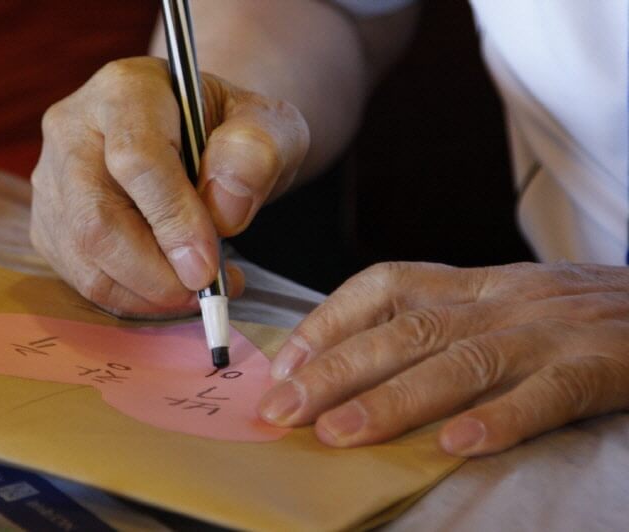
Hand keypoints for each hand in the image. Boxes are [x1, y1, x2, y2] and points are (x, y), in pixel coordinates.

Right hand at [31, 57, 308, 316]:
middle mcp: (73, 132)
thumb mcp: (268, 126)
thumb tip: (223, 211)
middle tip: (205, 289)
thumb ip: (255, 154)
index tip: (209, 264)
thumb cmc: (231, 133)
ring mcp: (53, 182)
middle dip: (155, 273)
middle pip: (94, 220)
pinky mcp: (51, 225)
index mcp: (125, 92)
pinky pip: (83, 279)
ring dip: (148, 293)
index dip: (173, 220)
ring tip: (201, 288)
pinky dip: (134, 299)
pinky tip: (173, 286)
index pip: (136, 160)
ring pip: (85, 258)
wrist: (199, 140)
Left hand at [258, 261, 628, 455]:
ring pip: (462, 362)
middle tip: (284, 411)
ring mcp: (549, 331)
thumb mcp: (493, 304)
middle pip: (408, 332)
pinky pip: (547, 394)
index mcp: (470, 284)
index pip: (384, 286)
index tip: (285, 366)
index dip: (329, 321)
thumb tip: (345, 364)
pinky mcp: (600, 365)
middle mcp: (500, 301)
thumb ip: (432, 324)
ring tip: (340, 433)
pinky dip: (501, 419)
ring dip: (395, 400)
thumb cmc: (565, 315)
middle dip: (337, 371)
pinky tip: (456, 445)